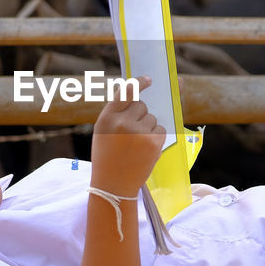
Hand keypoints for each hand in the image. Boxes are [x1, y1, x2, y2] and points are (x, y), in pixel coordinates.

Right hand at [90, 75, 164, 196]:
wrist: (113, 186)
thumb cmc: (107, 158)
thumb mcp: (103, 133)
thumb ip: (117, 114)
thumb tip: (139, 97)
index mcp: (107, 118)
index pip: (126, 92)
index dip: (139, 83)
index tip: (149, 79)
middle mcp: (123, 123)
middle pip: (141, 105)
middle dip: (139, 115)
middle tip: (131, 132)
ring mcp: (139, 133)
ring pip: (152, 118)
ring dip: (147, 127)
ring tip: (135, 145)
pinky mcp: (153, 143)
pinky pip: (160, 129)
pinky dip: (156, 137)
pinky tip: (145, 149)